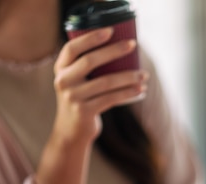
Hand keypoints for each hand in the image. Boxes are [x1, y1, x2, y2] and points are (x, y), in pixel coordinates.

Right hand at [52, 27, 147, 146]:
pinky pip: (111, 99)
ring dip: (128, 77)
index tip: (110, 31)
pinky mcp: (84, 112)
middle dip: (114, 51)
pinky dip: (128, 93)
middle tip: (133, 45)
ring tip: (144, 75)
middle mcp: (63, 81)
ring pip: (105, 82)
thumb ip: (89, 67)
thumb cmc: (82, 99)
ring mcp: (73, 97)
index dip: (90, 38)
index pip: (72, 48)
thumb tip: (122, 50)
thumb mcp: (78, 81)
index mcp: (61, 69)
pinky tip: (140, 90)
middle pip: (90, 61)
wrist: (72, 131)